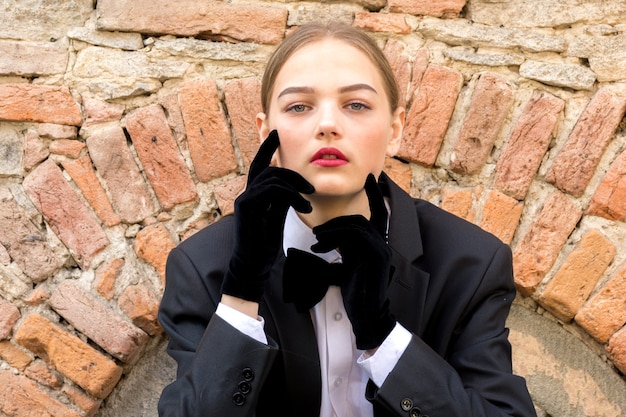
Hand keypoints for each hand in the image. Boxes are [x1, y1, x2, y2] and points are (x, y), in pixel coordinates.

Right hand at [221, 130, 313, 302]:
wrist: (254, 263)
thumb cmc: (265, 242)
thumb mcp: (278, 215)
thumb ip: (282, 198)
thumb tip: (293, 185)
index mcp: (254, 194)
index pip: (260, 166)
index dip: (266, 148)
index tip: (276, 133)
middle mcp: (246, 194)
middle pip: (265, 167)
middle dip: (285, 164)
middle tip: (308, 180)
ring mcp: (244, 199)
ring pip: (271, 177)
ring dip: (295, 185)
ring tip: (309, 198)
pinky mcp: (246, 207)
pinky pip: (270, 190)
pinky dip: (290, 195)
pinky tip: (303, 206)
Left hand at [311, 174, 394, 349]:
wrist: (367, 315)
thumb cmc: (355, 294)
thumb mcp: (342, 270)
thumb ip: (337, 254)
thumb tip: (314, 248)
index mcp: (376, 244)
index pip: (379, 213)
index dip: (375, 195)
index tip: (371, 177)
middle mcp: (381, 244)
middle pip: (361, 217)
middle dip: (336, 221)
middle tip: (316, 230)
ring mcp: (380, 249)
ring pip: (355, 225)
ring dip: (331, 230)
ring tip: (315, 241)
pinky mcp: (375, 256)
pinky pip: (354, 235)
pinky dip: (333, 238)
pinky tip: (319, 248)